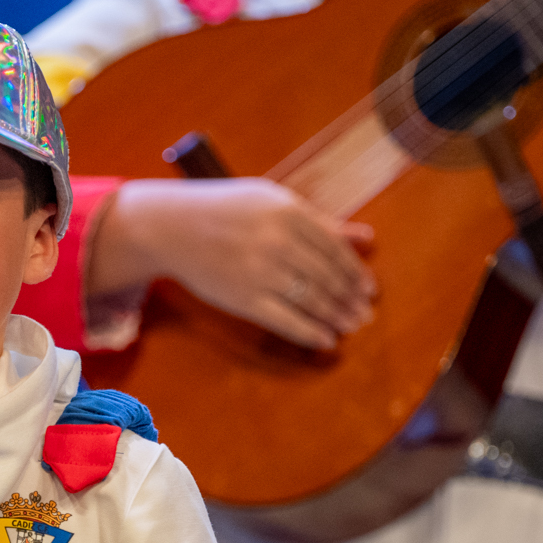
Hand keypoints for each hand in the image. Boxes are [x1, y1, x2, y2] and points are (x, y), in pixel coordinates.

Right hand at [86, 178, 376, 350]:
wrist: (173, 227)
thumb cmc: (227, 211)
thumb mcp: (273, 203)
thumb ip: (319, 221)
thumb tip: (366, 238)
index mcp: (289, 212)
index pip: (335, 249)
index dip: (356, 273)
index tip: (369, 290)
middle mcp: (278, 241)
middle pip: (327, 277)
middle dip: (350, 299)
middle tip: (364, 315)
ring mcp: (260, 271)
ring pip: (311, 299)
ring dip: (336, 317)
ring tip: (351, 327)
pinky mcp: (243, 298)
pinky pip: (285, 319)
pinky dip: (309, 332)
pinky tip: (326, 340)